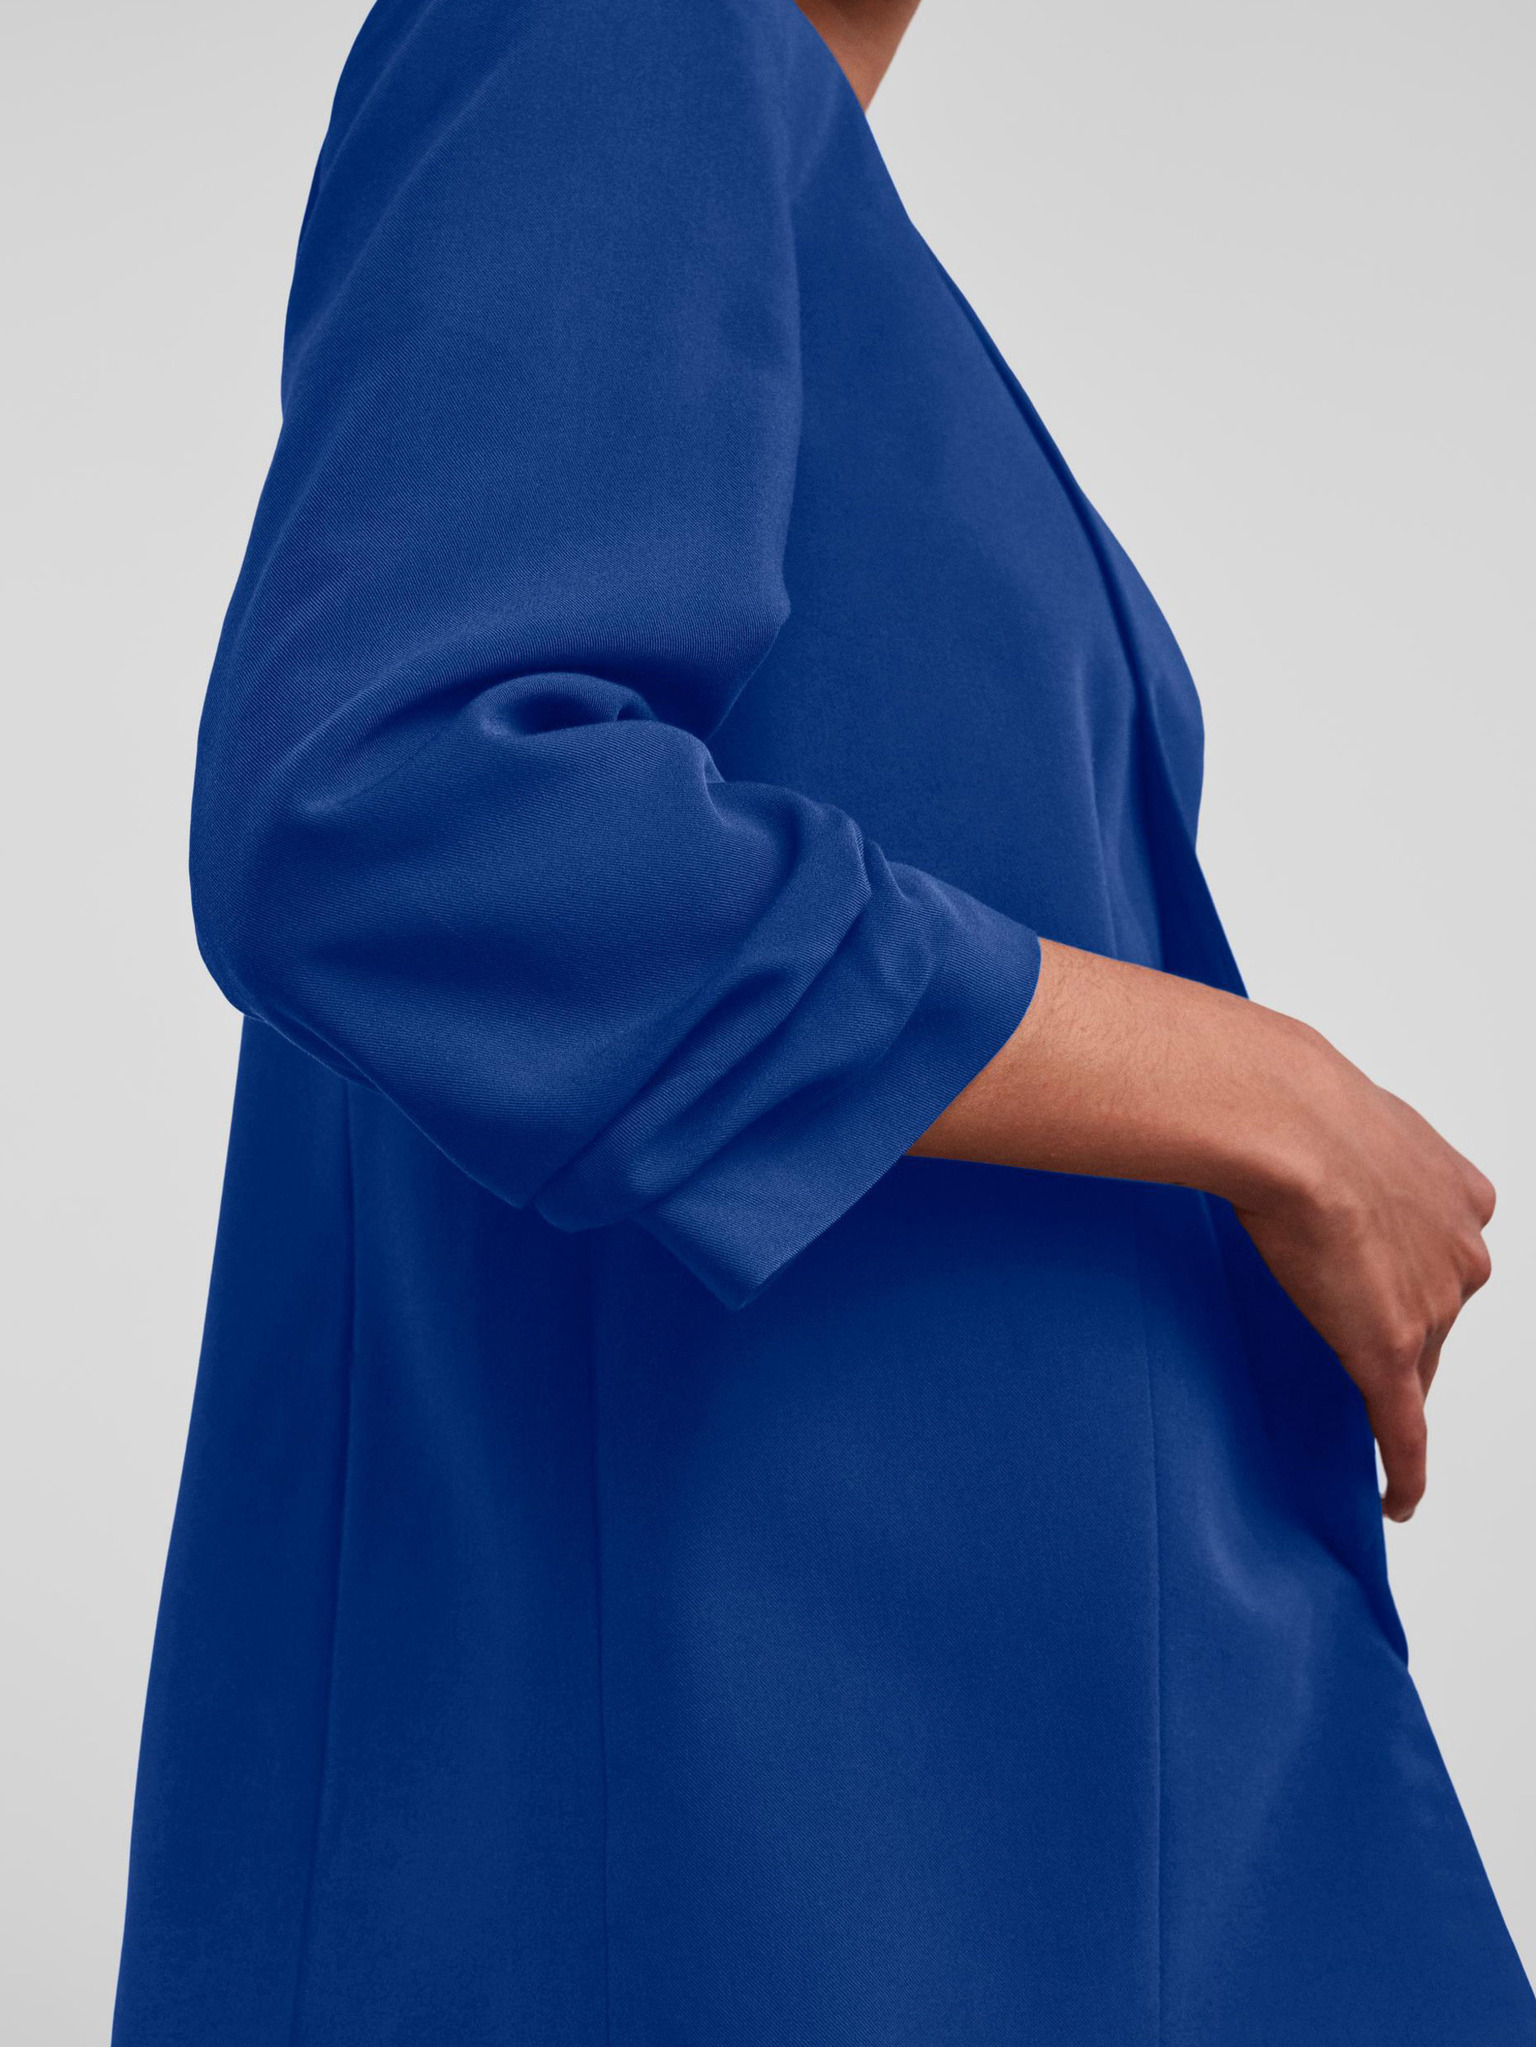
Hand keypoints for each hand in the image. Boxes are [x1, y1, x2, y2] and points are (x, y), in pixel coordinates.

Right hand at [911, 940, 1496, 1518]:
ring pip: (1417, 1365)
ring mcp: (1430, 1303)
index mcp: (1452, 1185)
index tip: (1377, 1280)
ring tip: (1361, 1417)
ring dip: (1390, 1390)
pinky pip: (1404, 1428)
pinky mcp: (1388, 1352)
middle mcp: (1459, 1247)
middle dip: (1402, 1327)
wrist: (1276, 1115)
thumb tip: (1199, 1071)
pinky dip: (1406, 1469)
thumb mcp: (1306, 1089)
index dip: (1406, 1269)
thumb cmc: (1273, 1088)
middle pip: (1436, 1311)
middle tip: (1348, 1338)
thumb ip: (1291, 1107)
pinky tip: (1397, 1500)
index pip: (1438, 1249)